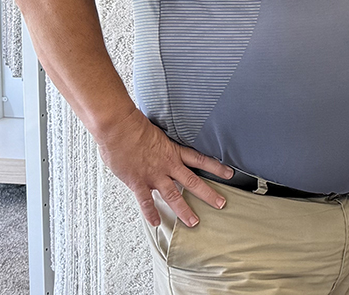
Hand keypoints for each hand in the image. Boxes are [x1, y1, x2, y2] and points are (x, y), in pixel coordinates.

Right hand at [94, 109, 232, 227]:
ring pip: (173, 195)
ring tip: (193, 222)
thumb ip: (163, 142)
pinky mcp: (137, 181)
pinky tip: (156, 223)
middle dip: (208, 194)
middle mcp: (167, 165)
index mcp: (173, 151)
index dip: (216, 167)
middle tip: (221, 204)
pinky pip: (145, 201)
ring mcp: (153, 175)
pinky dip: (150, 213)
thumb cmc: (134, 125)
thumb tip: (164, 144)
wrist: (119, 127)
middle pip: (192, 181)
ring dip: (184, 210)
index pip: (200, 160)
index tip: (229, 174)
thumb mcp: (158, 131)